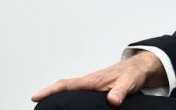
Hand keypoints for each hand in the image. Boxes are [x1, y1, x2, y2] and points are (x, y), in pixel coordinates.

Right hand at [31, 51, 165, 105]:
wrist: (140, 70)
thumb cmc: (132, 73)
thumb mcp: (128, 82)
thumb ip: (120, 91)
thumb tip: (112, 101)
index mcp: (92, 80)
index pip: (67, 84)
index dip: (51, 90)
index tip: (35, 96)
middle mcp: (89, 83)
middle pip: (64, 89)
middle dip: (49, 96)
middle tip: (35, 106)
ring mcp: (92, 87)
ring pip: (71, 93)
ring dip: (59, 99)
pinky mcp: (97, 92)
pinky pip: (80, 96)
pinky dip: (71, 101)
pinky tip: (69, 109)